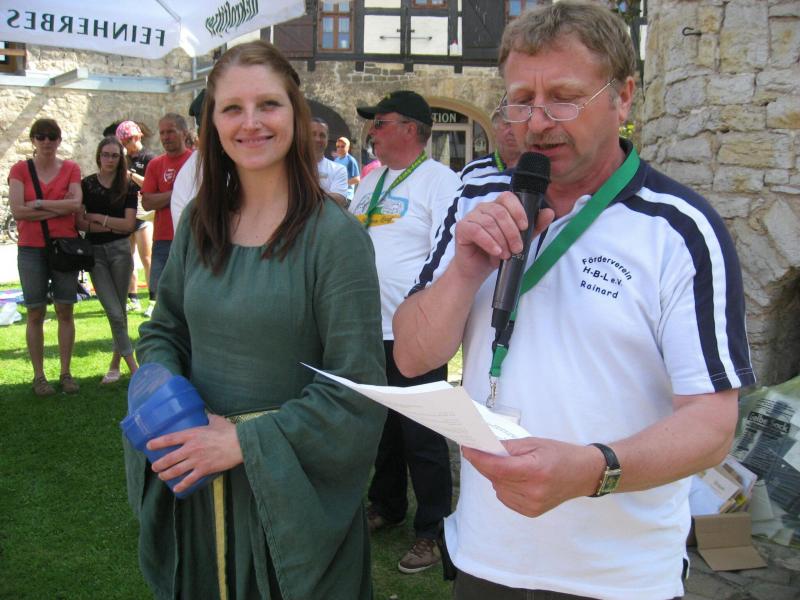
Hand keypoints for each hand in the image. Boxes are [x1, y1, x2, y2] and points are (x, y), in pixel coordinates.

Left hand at [147, 414, 243, 493]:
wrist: (240, 444)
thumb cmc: (229, 431)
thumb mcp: (216, 420)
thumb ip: (208, 418)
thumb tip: (205, 415)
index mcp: (192, 434)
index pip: (170, 439)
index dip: (157, 443)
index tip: (149, 446)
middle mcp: (191, 448)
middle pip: (169, 458)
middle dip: (159, 464)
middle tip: (154, 467)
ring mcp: (197, 460)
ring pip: (176, 470)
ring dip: (166, 474)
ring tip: (162, 476)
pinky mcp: (204, 470)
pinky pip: (189, 480)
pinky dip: (181, 485)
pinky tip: (176, 488)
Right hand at [452, 192, 553, 281]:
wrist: (476, 270)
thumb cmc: (496, 252)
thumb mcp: (520, 240)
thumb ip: (534, 227)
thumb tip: (549, 212)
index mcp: (497, 207)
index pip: (508, 197)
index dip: (518, 210)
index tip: (525, 227)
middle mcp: (483, 208)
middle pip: (500, 212)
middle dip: (512, 232)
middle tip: (517, 248)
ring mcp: (471, 217)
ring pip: (489, 222)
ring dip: (501, 240)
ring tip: (505, 254)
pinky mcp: (462, 228)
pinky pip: (477, 231)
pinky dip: (489, 242)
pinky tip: (496, 252)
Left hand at [462, 437, 602, 517]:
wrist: (583, 474)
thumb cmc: (560, 454)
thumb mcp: (535, 443)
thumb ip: (509, 447)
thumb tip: (484, 447)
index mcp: (535, 471)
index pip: (498, 468)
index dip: (479, 458)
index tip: (467, 448)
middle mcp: (533, 492)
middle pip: (496, 478)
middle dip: (486, 463)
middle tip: (486, 450)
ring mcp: (532, 505)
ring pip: (498, 488)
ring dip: (496, 476)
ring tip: (510, 465)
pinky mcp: (531, 512)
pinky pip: (505, 497)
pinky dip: (504, 486)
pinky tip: (515, 478)